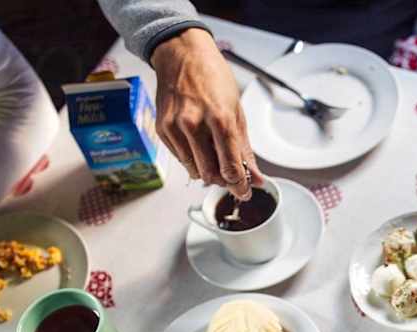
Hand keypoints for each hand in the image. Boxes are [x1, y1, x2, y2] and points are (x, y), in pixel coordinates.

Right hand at [150, 28, 263, 199]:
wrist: (182, 55)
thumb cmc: (212, 78)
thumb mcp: (237, 112)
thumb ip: (245, 150)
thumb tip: (255, 177)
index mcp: (219, 119)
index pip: (230, 167)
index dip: (239, 185)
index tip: (244, 191)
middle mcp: (194, 124)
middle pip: (210, 174)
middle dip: (224, 181)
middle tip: (232, 177)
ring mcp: (174, 127)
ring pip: (194, 170)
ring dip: (207, 171)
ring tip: (215, 157)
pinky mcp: (162, 129)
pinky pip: (180, 159)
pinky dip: (192, 159)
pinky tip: (198, 144)